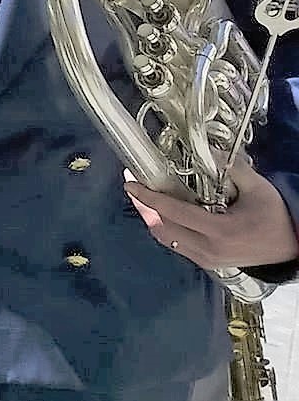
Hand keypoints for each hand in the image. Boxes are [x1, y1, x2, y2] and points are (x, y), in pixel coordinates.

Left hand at [126, 162, 298, 269]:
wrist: (293, 247)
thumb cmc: (275, 217)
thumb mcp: (258, 189)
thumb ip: (233, 168)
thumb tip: (210, 150)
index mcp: (219, 231)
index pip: (173, 213)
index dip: (149, 198)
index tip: (131, 184)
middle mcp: (208, 249)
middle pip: (163, 228)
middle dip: (146, 207)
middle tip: (136, 187)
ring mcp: (207, 260)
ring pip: (167, 240)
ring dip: (154, 219)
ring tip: (146, 198)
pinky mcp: (208, 263)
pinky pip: (178, 246)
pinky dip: (167, 229)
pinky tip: (165, 214)